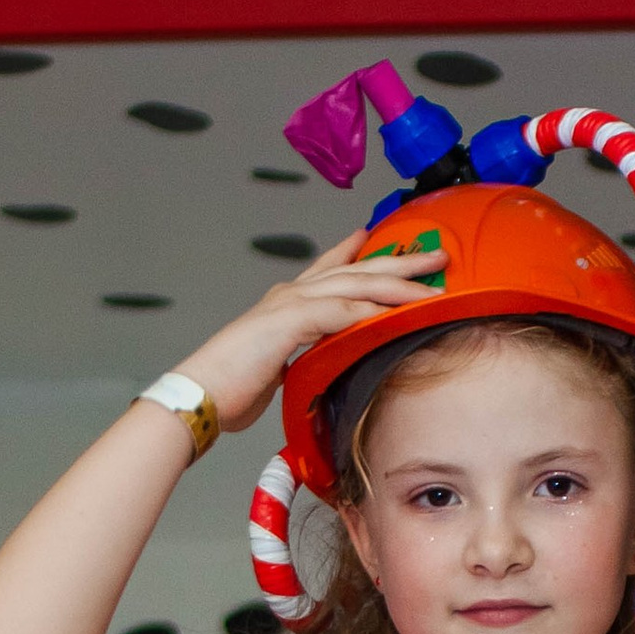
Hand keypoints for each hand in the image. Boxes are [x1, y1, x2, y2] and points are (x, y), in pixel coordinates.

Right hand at [177, 227, 448, 434]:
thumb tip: (316, 367)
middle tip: (435, 254)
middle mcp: (290, 295)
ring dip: (396, 282)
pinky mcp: (288, 322)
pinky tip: (396, 310)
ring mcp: (288, 304)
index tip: (377, 237)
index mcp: (285, 304)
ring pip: (354, 284)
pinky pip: (340, 312)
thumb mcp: (275, 368)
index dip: (355, 250)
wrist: (199, 396)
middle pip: (355, 269)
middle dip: (398, 260)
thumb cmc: (230, 389)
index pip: (330, 269)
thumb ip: (299, 359)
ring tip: (430, 283)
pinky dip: (369, 309)